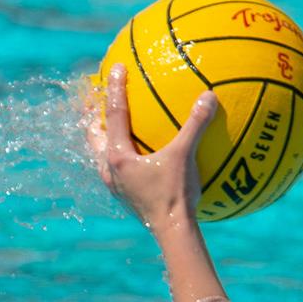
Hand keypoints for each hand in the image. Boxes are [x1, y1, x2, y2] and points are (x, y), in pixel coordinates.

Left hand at [94, 63, 218, 234]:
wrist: (172, 234)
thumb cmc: (176, 196)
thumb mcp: (185, 157)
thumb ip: (195, 125)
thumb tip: (209, 96)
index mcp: (117, 155)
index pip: (113, 113)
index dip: (114, 88)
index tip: (115, 67)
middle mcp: (109, 169)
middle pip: (93, 134)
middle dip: (93, 115)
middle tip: (95, 98)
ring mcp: (115, 185)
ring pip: (100, 154)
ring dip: (102, 137)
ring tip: (108, 126)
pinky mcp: (126, 196)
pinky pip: (117, 169)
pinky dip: (121, 155)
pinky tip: (136, 156)